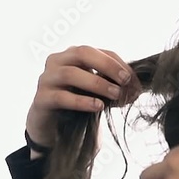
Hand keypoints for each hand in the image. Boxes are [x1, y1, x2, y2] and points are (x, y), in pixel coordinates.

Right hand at [25, 46, 141, 155]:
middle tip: (125, 81)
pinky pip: (61, 97)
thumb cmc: (78, 103)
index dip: (118, 63)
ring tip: (115, 95)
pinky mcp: (41, 99)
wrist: (53, 127)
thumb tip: (137, 89)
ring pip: (71, 74)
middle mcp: (56, 62)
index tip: (133, 80)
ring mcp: (46, 79)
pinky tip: (98, 106)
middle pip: (81, 53)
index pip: (98, 52)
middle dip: (107, 65)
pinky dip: (82, 101)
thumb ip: (114, 85)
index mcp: (72, 55)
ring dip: (97, 84)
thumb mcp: (98, 91)